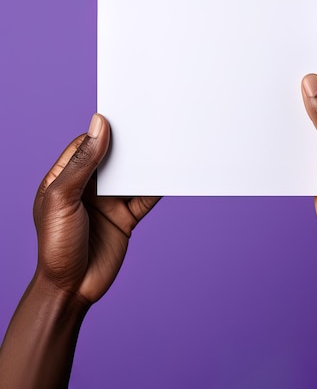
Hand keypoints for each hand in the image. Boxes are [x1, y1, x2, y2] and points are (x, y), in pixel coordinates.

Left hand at [33, 114, 159, 305]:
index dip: (105, 130)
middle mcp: (89, 186)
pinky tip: (170, 174)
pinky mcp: (126, 217)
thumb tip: (98, 125)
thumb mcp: (63, 199)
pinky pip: (145, 197)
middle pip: (113, 156)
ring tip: (165, 144)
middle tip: (151, 125)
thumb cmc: (55, 245)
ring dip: (146, 163)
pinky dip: (157, 186)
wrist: (72, 290)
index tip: (126, 115)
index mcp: (66, 177)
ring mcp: (109, 201)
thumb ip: (83, 162)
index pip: (87, 144)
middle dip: (130, 144)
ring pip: (132, 174)